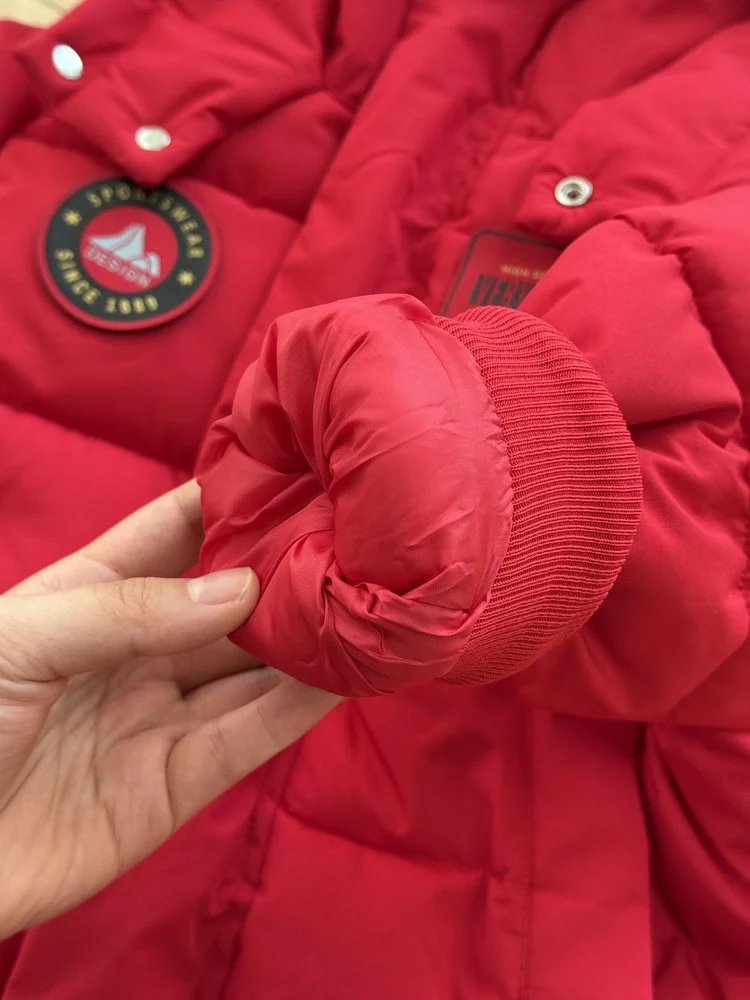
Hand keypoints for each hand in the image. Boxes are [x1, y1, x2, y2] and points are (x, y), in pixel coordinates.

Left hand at [0, 481, 338, 938]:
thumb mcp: (21, 638)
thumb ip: (129, 609)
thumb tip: (240, 589)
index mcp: (91, 592)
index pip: (178, 529)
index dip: (236, 500)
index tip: (301, 473)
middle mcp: (136, 648)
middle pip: (228, 600)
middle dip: (287, 571)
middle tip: (358, 541)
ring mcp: (157, 716)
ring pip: (251, 669)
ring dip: (306, 641)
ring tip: (366, 604)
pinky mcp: (173, 786)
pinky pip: (247, 738)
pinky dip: (298, 708)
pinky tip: (343, 674)